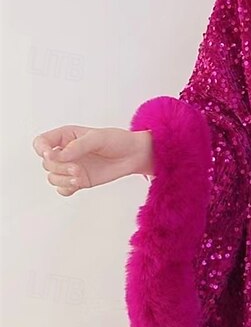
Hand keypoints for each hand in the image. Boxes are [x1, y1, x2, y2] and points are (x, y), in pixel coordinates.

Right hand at [32, 125, 152, 196]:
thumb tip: (56, 155)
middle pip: (46, 164)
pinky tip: (78, 184)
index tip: (52, 155)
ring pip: (53, 177)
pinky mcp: (79, 181)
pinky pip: (63, 189)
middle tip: (77, 169)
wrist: (133, 155)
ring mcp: (72, 168)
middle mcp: (66, 153)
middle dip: (59, 168)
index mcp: (66, 137)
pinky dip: (66, 189)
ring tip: (79, 177)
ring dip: (62, 179)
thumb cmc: (117, 141)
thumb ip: (76, 147)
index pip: (41, 143)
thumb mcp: (97, 138)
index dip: (42, 150)